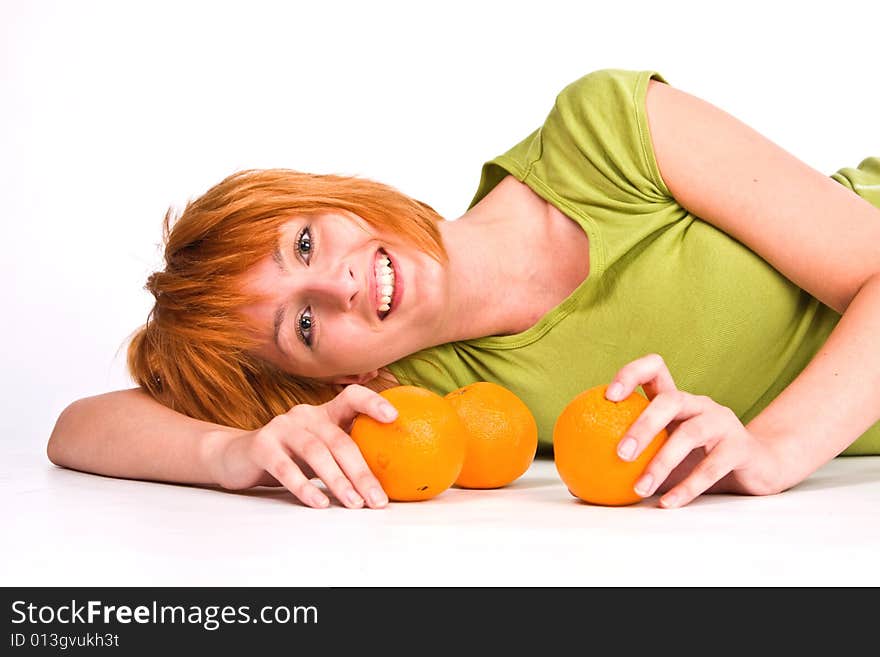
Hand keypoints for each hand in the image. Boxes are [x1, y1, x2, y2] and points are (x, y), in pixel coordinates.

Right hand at [213, 384, 396, 508]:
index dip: (373, 402)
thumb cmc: (289, 457)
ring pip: (316, 452)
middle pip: (339, 439)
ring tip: (354, 504)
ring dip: (338, 481)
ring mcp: (282, 428)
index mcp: (324, 413)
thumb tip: (389, 483)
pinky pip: (286, 467)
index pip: (352, 397)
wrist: (236, 458)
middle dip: (362, 471)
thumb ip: (345, 456)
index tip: (395, 418)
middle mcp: (304, 415)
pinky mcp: (261, 446)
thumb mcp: (318, 452)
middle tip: (378, 499)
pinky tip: (319, 503)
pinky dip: (304, 487)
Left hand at [606, 353, 781, 507]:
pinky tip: (666, 503)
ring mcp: (722, 421)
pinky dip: (687, 486)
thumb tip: (573, 481)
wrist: (757, 467)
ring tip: (640, 488)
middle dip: (642, 425)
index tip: (608, 396)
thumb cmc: (698, 459)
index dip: (631, 374)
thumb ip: (624, 463)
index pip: (654, 369)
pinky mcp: (740, 446)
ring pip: (690, 434)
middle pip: (670, 400)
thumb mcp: (661, 455)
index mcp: (676, 400)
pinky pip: (712, 466)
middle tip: (620, 453)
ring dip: (662, 462)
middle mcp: (698, 404)